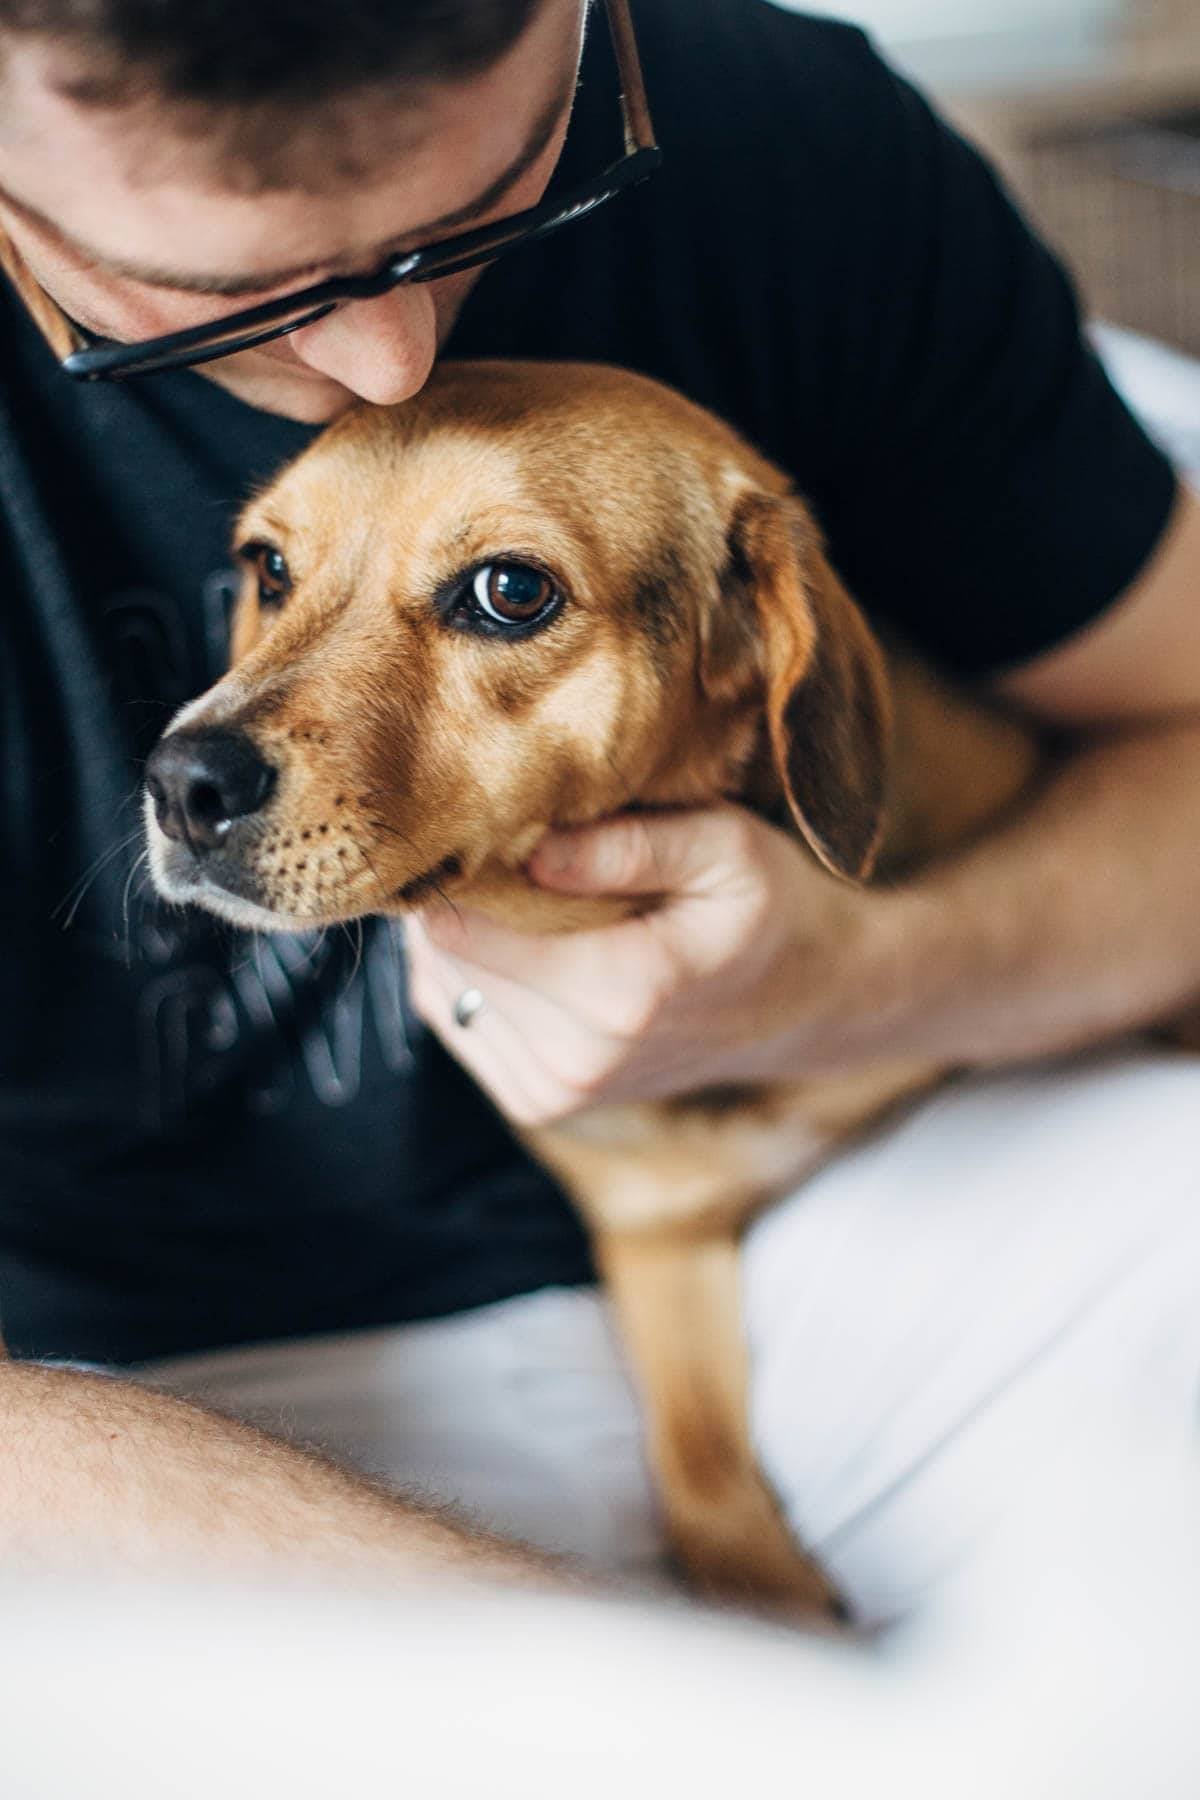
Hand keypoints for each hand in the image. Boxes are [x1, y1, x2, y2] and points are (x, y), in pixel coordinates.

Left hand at [405, 804, 885, 1128]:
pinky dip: (473, 976)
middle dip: (457, 896)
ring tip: (524, 893)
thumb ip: (630, 845)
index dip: (455, 865)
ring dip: (462, 938)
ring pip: (442, 990)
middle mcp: (580, 1059)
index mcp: (623, 993)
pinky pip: (458, 1022)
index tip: (478, 820)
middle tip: (501, 844)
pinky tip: (527, 943)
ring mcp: (558, 1092)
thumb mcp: (726, 847)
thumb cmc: (768, 908)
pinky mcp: (541, 1103)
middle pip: (446, 958)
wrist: (807, 1004)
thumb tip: (528, 849)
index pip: (466, 929)